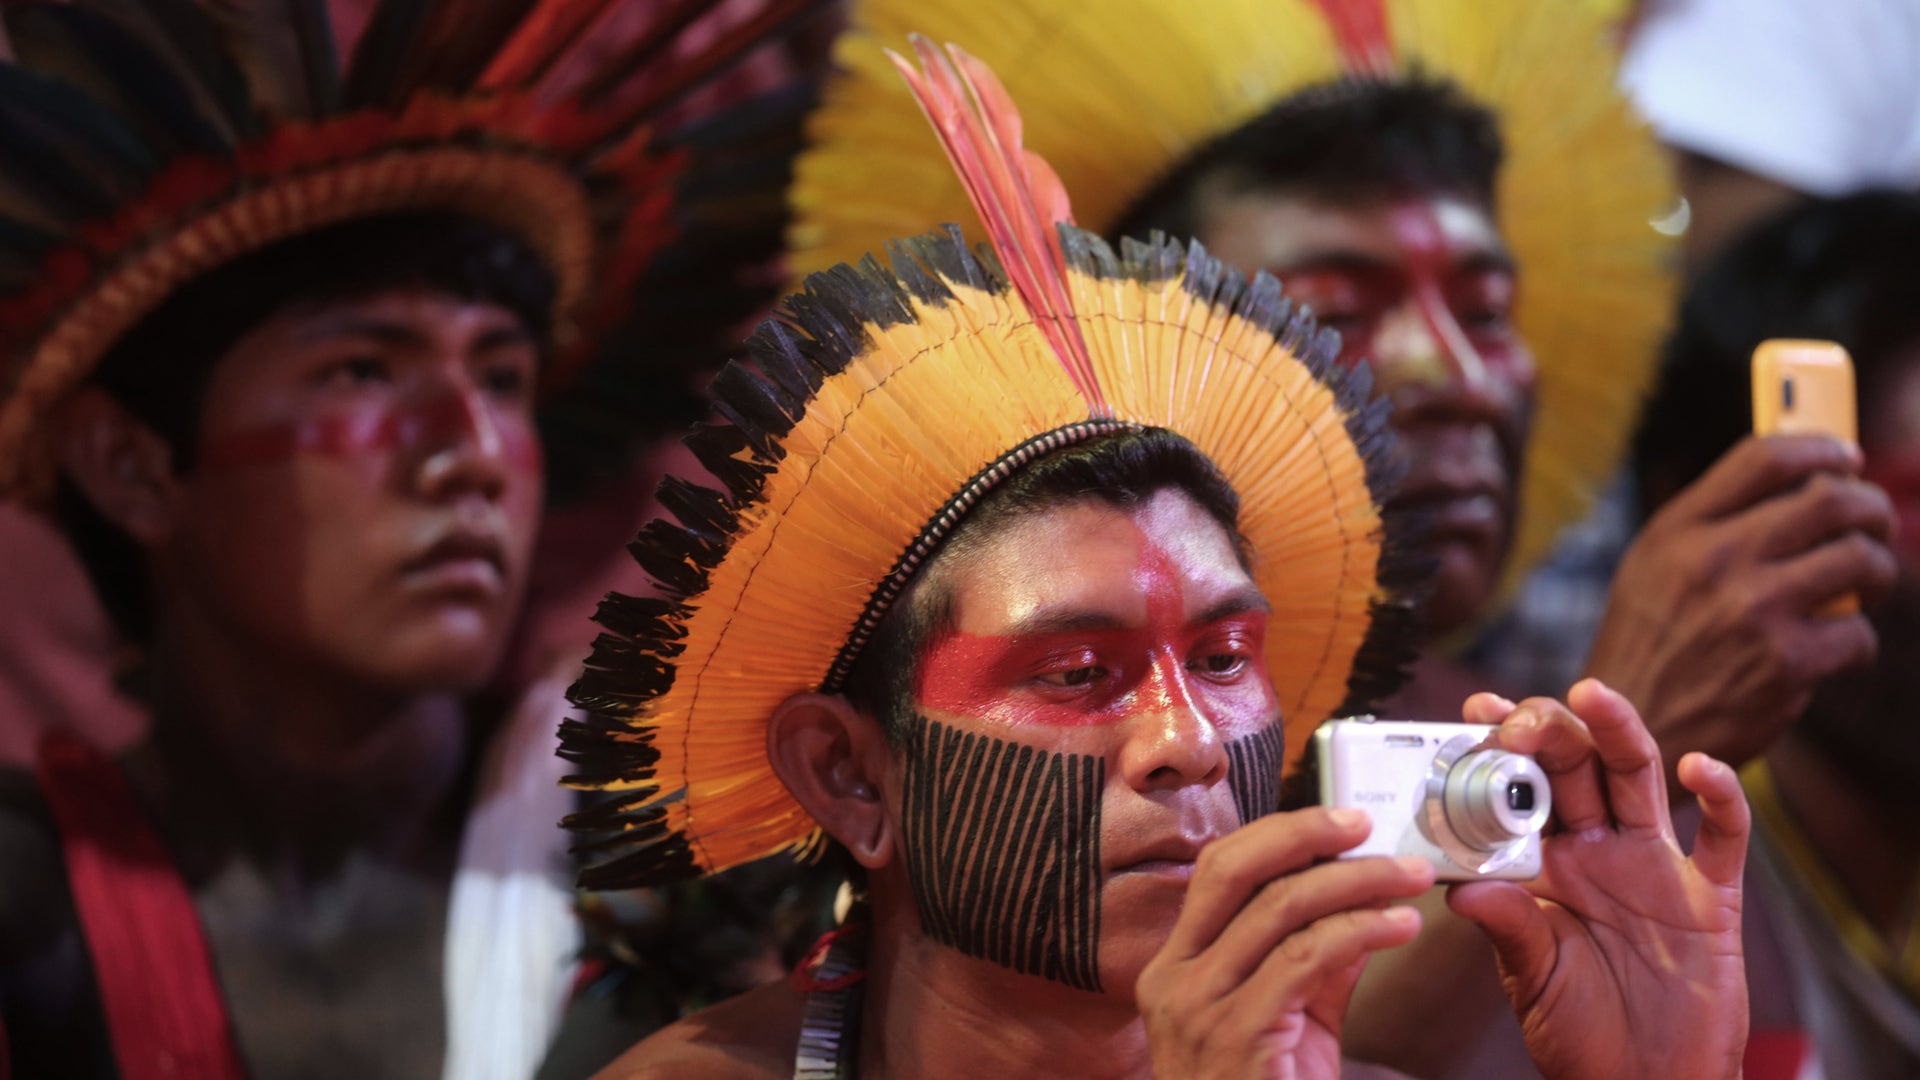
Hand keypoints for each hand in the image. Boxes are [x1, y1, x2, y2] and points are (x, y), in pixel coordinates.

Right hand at [1137, 808, 1434, 1079]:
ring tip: (1410, 880)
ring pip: (1279, 909)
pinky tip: (1400, 926)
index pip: (1218, 870)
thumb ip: (1313, 960)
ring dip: (1356, 882)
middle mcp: (1174, 979)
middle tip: (1369, 825)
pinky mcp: (1237, 1035)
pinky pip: (1306, 959)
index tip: (1340, 819)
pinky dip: (1361, 931)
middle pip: (1234, 871)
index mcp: (1175, 966)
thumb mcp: (1289, 1021)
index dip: (1278, 833)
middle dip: (1306, 835)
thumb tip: (1357, 897)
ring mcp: (1199, 1008)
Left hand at [1449, 680, 1749, 1079]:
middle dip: (1553, 731)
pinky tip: (1697, 765)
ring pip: (1640, 778)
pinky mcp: (1711, 897)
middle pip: (1579, 767)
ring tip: (1592, 695)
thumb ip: (1508, 928)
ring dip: (1619, 732)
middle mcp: (1600, 852)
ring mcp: (1656, 868)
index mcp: (1548, 865)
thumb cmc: (1580, 1033)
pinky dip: (1721, 795)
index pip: (1523, 788)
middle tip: (1523, 713)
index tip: (1475, 712)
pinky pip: (1724, 837)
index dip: (1503, 747)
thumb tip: (1461, 887)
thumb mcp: (1532, 978)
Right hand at [1586, 435, 1895, 782]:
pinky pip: (1858, 633)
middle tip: (1875, 524)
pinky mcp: (1784, 664)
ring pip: (1860, 559)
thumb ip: (1712, 524)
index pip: (1765, 457)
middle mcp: (1713, 561)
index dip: (1821, 447)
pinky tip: (1831, 651)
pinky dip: (1857, 641)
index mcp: (1678, 530)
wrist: (1630, 730)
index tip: (1845, 458)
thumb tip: (1803, 483)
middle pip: (1829, 499)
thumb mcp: (1654, 567)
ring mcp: (1751, 612)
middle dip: (1871, 507)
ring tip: (1868, 584)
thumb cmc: (1651, 645)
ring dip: (1881, 570)